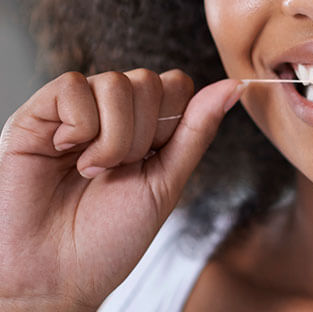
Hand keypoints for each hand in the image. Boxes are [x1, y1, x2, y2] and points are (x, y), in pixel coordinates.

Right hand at [0, 70, 242, 310]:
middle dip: (144, 135)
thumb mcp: (166, 182)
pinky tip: (65, 154)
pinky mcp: (35, 115)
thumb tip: (234, 85)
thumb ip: (197, 130)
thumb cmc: (110, 237)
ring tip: (92, 171)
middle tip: (117, 172)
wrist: (56, 275)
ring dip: (115, 137)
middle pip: (149, 81)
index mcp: (143, 127)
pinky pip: (72, 86)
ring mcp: (71, 112)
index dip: (173, 121)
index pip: (176, 85)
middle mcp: (107, 113)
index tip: (151, 161)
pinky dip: (80, 125)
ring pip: (115, 82)